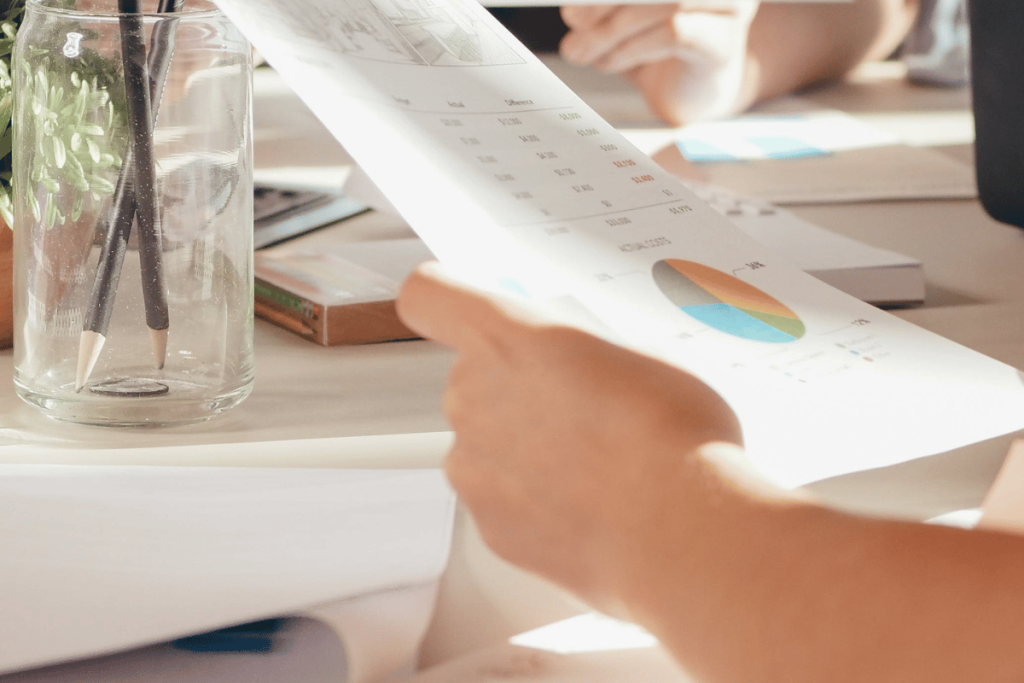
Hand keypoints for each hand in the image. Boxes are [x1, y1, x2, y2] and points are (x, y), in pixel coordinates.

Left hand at [396, 263, 745, 613]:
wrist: (680, 527)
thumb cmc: (670, 434)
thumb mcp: (638, 351)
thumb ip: (581, 349)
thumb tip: (581, 360)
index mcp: (504, 338)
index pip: (429, 295)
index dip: (445, 300)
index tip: (467, 309)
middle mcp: (472, 397)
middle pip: (473, 377)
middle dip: (517, 387)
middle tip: (581, 404)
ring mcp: (473, 466)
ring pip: (487, 443)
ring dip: (526, 447)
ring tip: (596, 464)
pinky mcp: (488, 526)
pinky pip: (503, 499)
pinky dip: (536, 501)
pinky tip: (590, 505)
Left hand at [559, 2, 759, 124]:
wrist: (685, 92)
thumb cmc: (653, 46)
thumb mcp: (622, 11)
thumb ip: (604, 2)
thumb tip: (573, 8)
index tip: (571, 1)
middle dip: (603, 0)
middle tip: (572, 20)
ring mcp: (727, 7)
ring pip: (663, 3)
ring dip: (611, 29)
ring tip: (581, 50)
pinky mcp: (722, 43)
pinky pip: (673, 33)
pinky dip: (631, 48)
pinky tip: (608, 61)